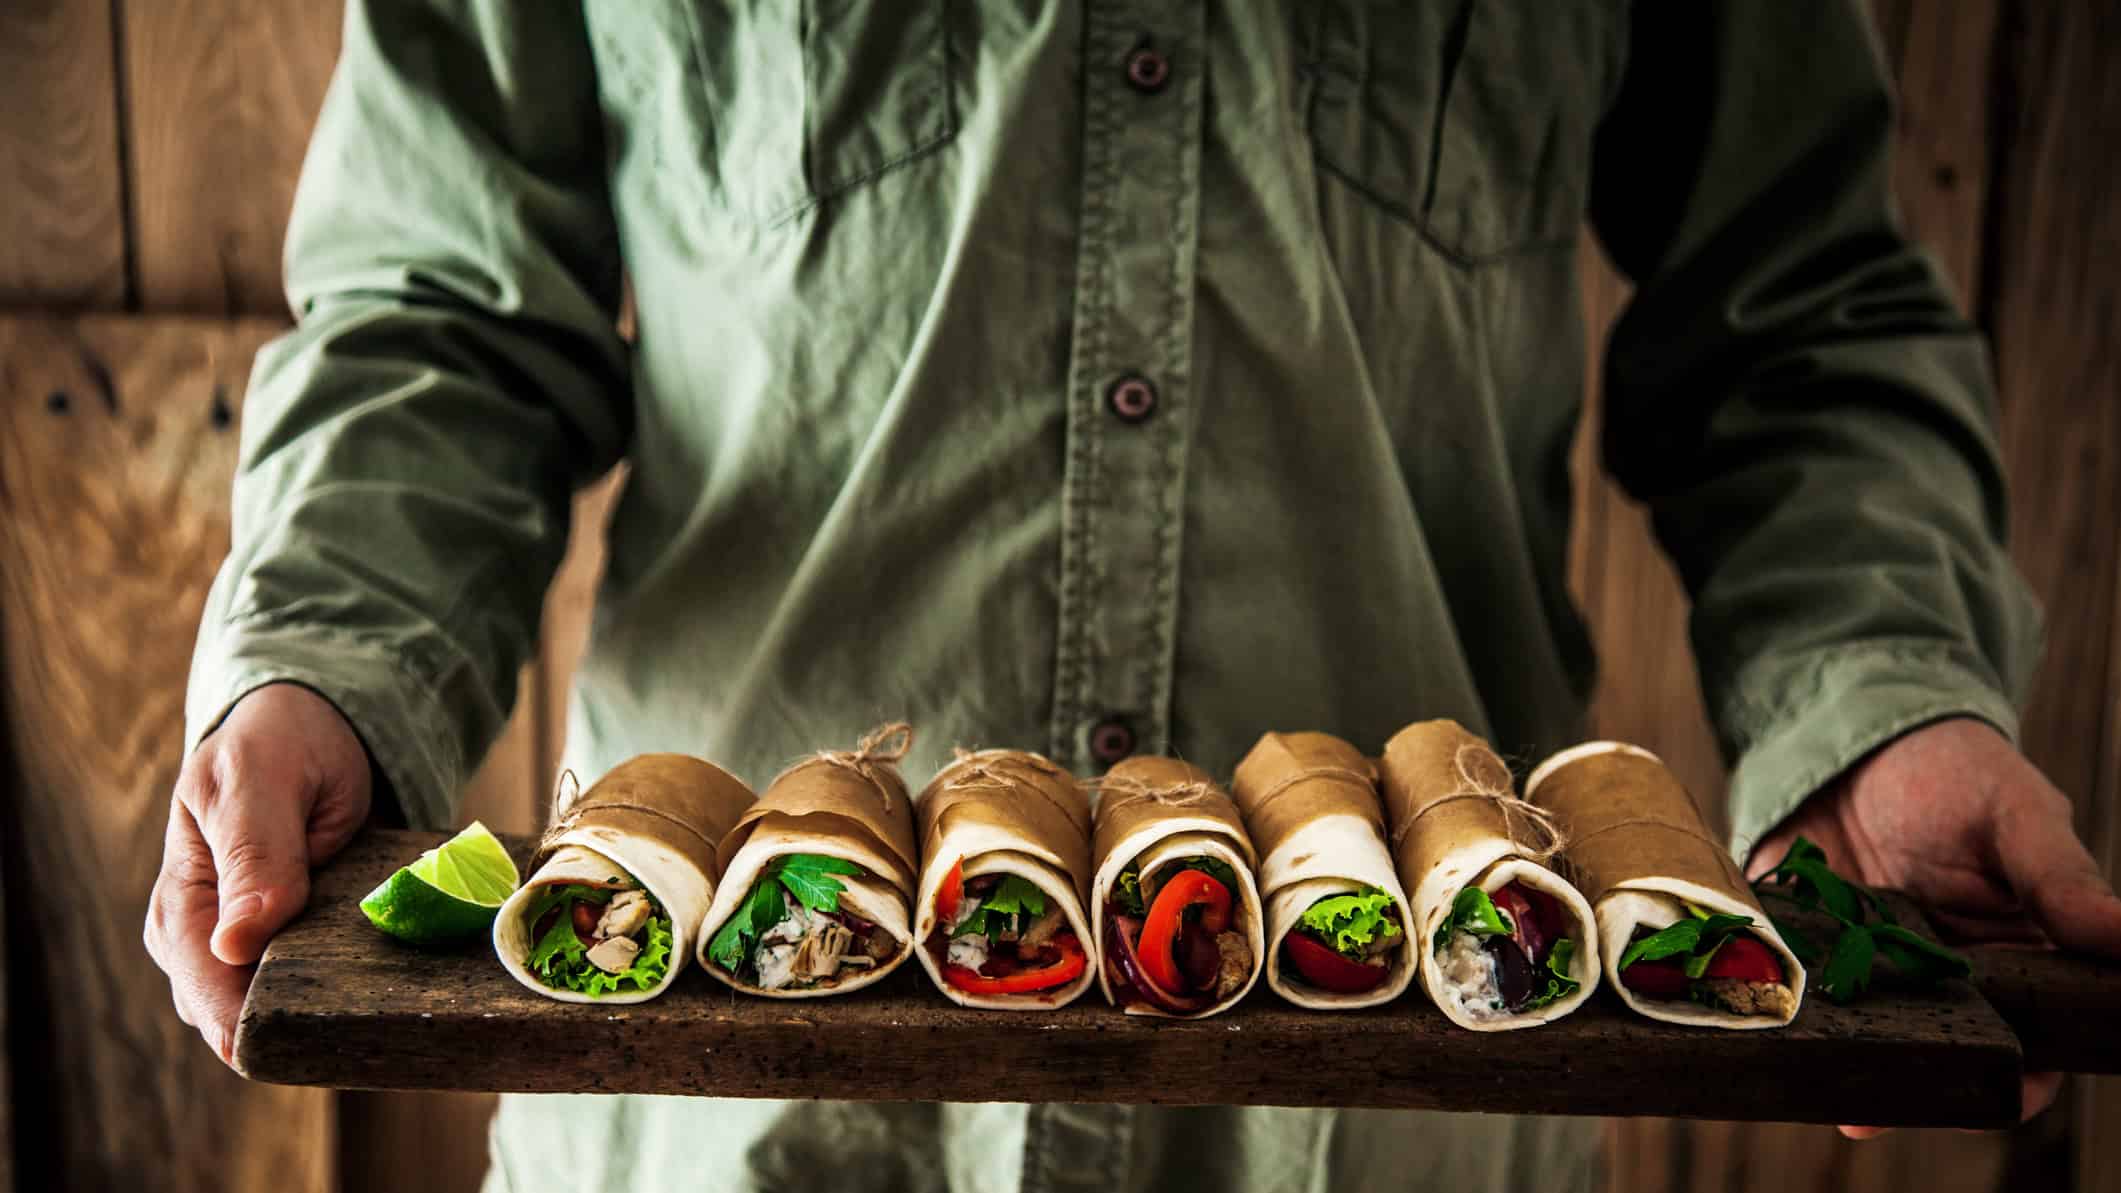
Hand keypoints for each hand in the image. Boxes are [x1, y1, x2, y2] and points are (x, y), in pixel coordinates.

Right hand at [143, 682, 372, 1065]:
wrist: (311, 729)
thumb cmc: (277, 746)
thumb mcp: (261, 779)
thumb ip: (253, 855)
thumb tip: (234, 946)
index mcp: (180, 909)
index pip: (208, 994)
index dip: (255, 1025)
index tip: (315, 1034)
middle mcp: (207, 943)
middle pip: (245, 1020)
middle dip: (300, 1027)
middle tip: (368, 1022)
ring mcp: (254, 950)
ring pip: (285, 1013)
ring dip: (329, 1013)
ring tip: (381, 1005)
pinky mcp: (300, 947)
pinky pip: (321, 988)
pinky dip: (350, 990)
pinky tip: (384, 987)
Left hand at [1748, 717, 2120, 1137]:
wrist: (1854, 736)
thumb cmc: (1952, 771)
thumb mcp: (2016, 815)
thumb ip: (2062, 880)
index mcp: (2016, 956)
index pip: (2035, 1037)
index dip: (2026, 1072)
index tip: (2008, 1086)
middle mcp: (1944, 978)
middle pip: (1946, 1053)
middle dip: (1925, 1086)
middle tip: (1899, 1104)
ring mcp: (1870, 970)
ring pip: (1870, 1041)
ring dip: (1856, 1066)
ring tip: (1840, 1093)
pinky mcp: (1805, 952)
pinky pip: (1798, 997)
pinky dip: (1789, 1019)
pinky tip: (1782, 1037)